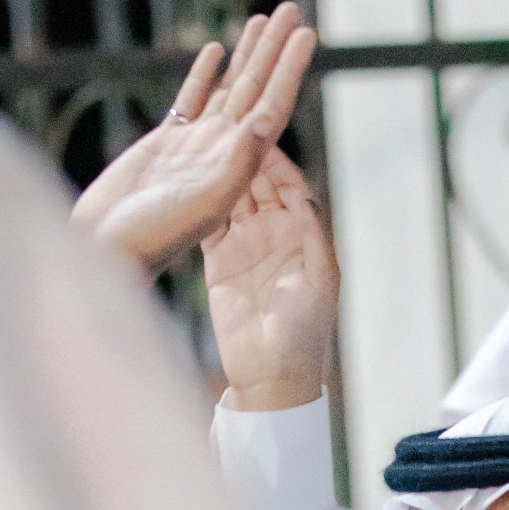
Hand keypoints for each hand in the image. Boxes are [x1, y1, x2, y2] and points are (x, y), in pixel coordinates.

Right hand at [72, 2, 317, 274]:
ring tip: (263, 20)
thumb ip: (237, 163)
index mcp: (237, 167)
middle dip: (275, 51)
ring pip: (228, 91)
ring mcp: (194, 149)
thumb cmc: (151, 238)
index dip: (290, 70)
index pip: (272, 107)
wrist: (105, 252)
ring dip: (248, 56)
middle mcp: (222, 154)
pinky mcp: (164, 147)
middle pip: (256, 91)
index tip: (308, 33)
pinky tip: (216, 50)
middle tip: (292, 9)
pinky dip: (204, 75)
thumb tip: (267, 119)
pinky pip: (192, 102)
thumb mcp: (203, 203)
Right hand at [204, 145, 339, 409]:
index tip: (260, 138)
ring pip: (233, 196)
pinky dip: (201, 202)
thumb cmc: (304, 334)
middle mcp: (274, 233)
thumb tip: (302, 195)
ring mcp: (245, 244)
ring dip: (221, 173)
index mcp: (303, 234)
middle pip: (258, 183)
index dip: (276, 161)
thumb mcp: (319, 282)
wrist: (271, 376)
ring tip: (204, 147)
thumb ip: (313, 237)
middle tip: (226, 133)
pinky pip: (209, 223)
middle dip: (245, 157)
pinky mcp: (219, 261)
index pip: (290, 185)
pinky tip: (189, 180)